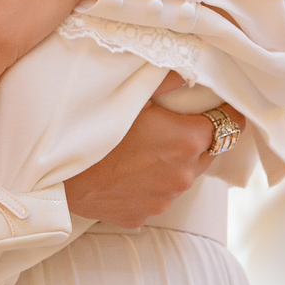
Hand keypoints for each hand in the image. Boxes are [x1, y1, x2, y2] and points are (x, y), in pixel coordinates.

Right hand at [64, 73, 245, 227]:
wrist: (52, 173)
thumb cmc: (89, 127)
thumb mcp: (126, 94)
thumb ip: (165, 81)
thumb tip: (188, 69)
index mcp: (187, 140)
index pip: (232, 125)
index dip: (225, 111)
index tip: (217, 104)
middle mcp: (183, 174)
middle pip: (209, 151)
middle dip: (199, 136)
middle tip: (173, 121)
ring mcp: (164, 200)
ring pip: (183, 175)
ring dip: (174, 161)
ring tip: (143, 147)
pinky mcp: (143, 215)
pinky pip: (158, 195)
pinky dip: (151, 183)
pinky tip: (126, 170)